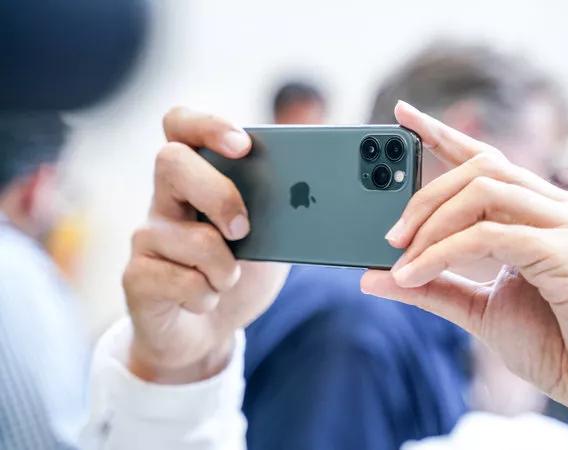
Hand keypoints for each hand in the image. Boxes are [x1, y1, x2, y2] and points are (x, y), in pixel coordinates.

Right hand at [122, 107, 288, 383]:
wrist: (208, 332)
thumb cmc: (239, 275)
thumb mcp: (271, 239)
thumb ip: (282, 211)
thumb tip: (311, 193)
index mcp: (196, 178)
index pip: (181, 125)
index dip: (206, 125)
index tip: (242, 144)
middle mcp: (164, 199)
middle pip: (171, 162)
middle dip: (218, 194)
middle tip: (244, 229)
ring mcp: (146, 237)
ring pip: (191, 238)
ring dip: (227, 270)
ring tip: (227, 280)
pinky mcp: (136, 276)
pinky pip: (183, 281)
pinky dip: (209, 297)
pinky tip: (204, 300)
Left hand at [361, 101, 567, 448]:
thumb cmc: (556, 344)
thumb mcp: (479, 310)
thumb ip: (431, 288)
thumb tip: (371, 278)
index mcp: (538, 213)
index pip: (485, 159)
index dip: (442, 133)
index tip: (401, 115)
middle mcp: (556, 208)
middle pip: (480, 168)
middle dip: (424, 196)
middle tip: (390, 237)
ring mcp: (567, 225)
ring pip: (484, 190)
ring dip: (432, 224)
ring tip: (400, 261)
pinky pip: (490, 234)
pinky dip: (443, 252)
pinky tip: (415, 275)